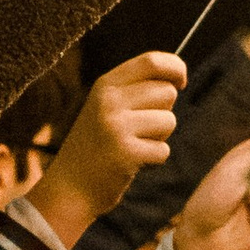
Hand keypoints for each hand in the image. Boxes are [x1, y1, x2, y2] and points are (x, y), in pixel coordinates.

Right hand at [31, 50, 187, 248]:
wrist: (68, 188)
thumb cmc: (97, 146)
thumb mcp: (106, 107)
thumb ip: (136, 89)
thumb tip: (177, 78)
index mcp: (105, 85)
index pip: (152, 61)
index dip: (175, 68)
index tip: (181, 82)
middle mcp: (109, 101)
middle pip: (167, 92)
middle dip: (164, 112)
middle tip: (140, 129)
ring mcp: (116, 126)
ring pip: (169, 121)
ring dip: (159, 138)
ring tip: (133, 145)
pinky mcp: (126, 153)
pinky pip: (163, 150)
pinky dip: (153, 159)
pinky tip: (131, 163)